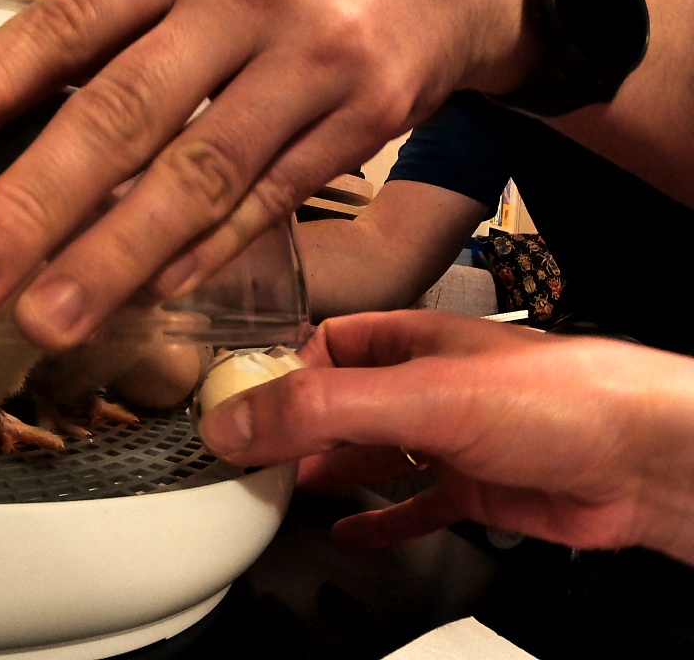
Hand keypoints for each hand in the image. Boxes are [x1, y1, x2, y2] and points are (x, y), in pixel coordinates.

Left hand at [0, 0, 543, 349]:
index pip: (66, 23)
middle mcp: (240, 3)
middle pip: (120, 113)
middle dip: (31, 208)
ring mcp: (306, 66)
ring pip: (197, 175)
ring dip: (115, 258)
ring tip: (46, 321)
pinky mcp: (359, 125)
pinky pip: (269, 201)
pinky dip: (207, 253)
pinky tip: (151, 296)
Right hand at [198, 310, 693, 562]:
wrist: (644, 459)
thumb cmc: (557, 399)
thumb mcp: (420, 395)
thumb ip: (322, 409)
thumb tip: (235, 422)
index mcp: (407, 342)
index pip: (319, 348)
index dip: (273, 374)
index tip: (228, 407)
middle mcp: (424, 386)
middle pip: (338, 405)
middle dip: (291, 430)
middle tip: (243, 459)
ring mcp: (448, 439)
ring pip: (369, 456)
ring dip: (326, 474)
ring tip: (276, 492)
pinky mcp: (474, 489)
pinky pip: (411, 506)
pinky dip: (378, 520)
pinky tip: (348, 533)